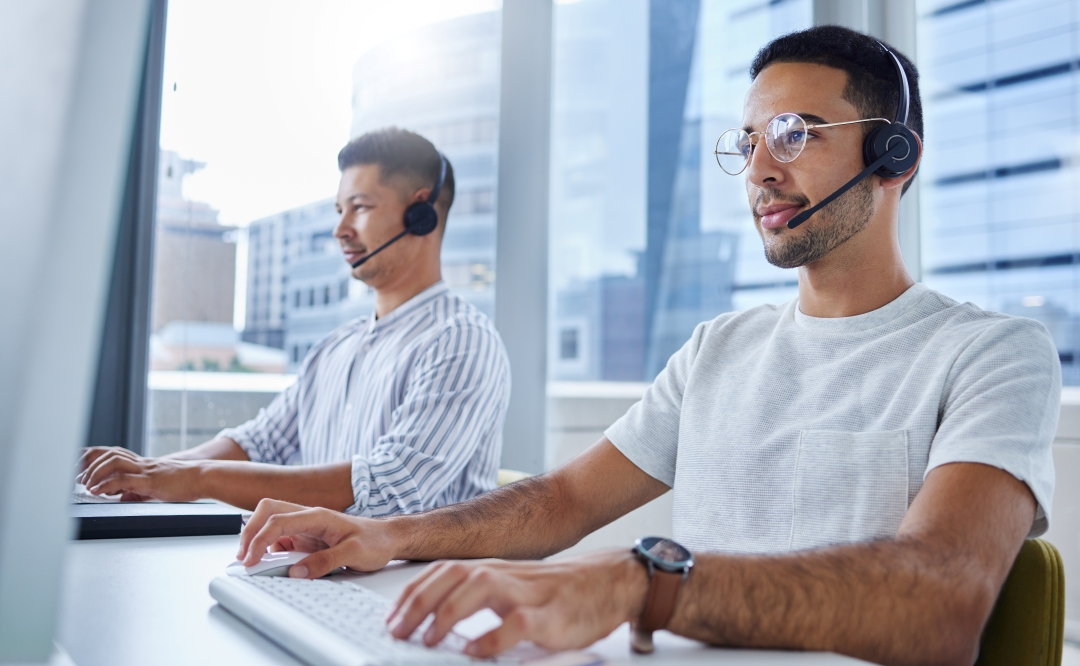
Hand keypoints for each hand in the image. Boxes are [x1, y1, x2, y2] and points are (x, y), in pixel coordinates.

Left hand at [76, 446, 201, 501]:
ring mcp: (145, 470)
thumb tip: (122, 498)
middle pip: (109, 453)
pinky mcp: (150, 480)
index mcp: (142, 464)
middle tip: (78, 478)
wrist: (203, 477)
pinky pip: (123, 480)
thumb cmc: (184, 482)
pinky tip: (98, 492)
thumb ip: (137, 491)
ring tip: (87, 485)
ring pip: (114, 461)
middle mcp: (141, 463)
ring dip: (95, 472)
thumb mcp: (155, 487)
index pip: (113, 453)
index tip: (80, 468)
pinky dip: (106, 485)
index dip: (94, 457)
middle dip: (89, 464)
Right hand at [237, 499, 396, 575]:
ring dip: (258, 540)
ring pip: (271, 524)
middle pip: (267, 512)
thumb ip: (326, 562)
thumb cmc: (375, 541)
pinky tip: (271, 563)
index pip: (278, 520)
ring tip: (252, 563)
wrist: (388, 539)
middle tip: (243, 558)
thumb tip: (297, 572)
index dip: (259, 539)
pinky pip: (281, 539)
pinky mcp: (306, 538)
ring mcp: (306, 527)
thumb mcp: (355, 553)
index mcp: (318, 515)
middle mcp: (309, 518)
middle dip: (250, 532)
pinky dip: (270, 549)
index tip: (250, 560)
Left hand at [386, 549, 648, 657]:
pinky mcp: (552, 616)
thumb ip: (480, 598)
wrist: (611, 582)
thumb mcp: (514, 589)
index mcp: (495, 570)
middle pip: (454, 576)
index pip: (444, 572)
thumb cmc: (560, 591)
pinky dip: (492, 636)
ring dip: (449, 612)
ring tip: (428, 638)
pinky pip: (518, 622)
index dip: (414, 593)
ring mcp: (530, 593)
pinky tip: (475, 651)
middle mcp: (507, 575)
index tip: (392, 617)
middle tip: (397, 631)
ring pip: (482, 588)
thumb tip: (434, 618)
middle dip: (420, 602)